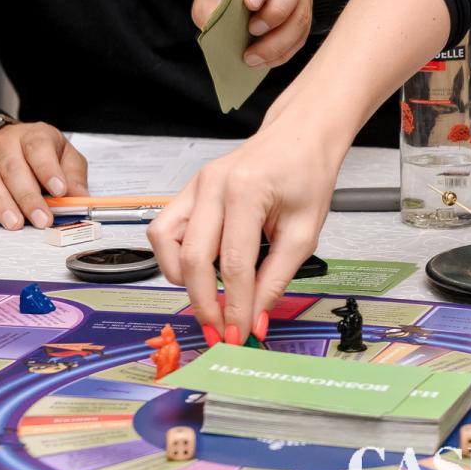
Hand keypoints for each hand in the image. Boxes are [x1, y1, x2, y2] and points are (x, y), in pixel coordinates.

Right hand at [0, 121, 87, 230]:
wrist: (2, 138)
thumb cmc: (37, 150)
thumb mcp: (63, 154)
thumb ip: (73, 174)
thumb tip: (80, 197)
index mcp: (33, 136)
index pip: (39, 149)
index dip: (48, 170)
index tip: (60, 190)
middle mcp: (5, 144)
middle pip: (14, 169)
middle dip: (28, 197)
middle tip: (41, 219)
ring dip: (1, 204)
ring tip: (14, 223)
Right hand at [146, 123, 338, 341]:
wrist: (300, 136)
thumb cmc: (306, 172)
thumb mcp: (305, 230)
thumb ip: (277, 277)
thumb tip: (255, 317)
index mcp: (246, 190)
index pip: (234, 264)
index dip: (235, 307)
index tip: (240, 334)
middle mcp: (212, 185)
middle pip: (193, 259)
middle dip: (205, 304)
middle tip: (221, 331)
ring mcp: (195, 185)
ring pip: (165, 244)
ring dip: (182, 280)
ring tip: (210, 297)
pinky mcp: (188, 190)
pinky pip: (164, 230)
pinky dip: (173, 256)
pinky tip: (198, 269)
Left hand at [191, 0, 313, 68]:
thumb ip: (212, 9)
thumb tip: (224, 34)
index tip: (250, 4)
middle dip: (275, 12)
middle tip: (253, 31)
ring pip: (301, 10)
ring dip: (280, 38)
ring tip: (254, 57)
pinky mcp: (305, 7)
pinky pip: (303, 30)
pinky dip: (286, 49)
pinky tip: (266, 60)